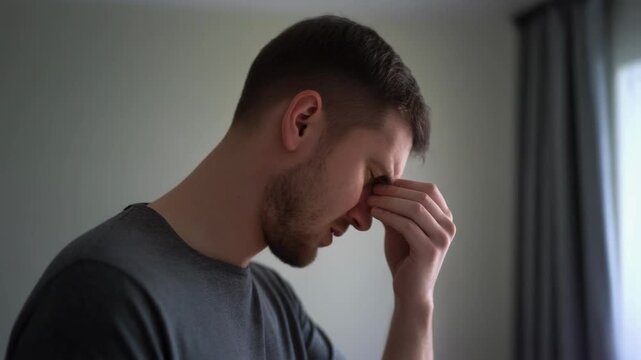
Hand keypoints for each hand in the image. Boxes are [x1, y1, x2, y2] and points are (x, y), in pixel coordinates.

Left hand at [367, 179, 455, 306]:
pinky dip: (388, 215)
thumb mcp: (401, 228)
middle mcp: (448, 226)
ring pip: (415, 208)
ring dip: (389, 201)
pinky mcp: (430, 250)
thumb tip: (381, 186)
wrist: (410, 291)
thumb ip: (397, 209)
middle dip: (395, 190)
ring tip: (370, 199)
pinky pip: (407, 225)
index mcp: (445, 218)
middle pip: (422, 196)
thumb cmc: (405, 258)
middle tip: (373, 189)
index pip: (429, 190)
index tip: (383, 182)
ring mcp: (442, 239)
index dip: (406, 183)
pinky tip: (374, 212)